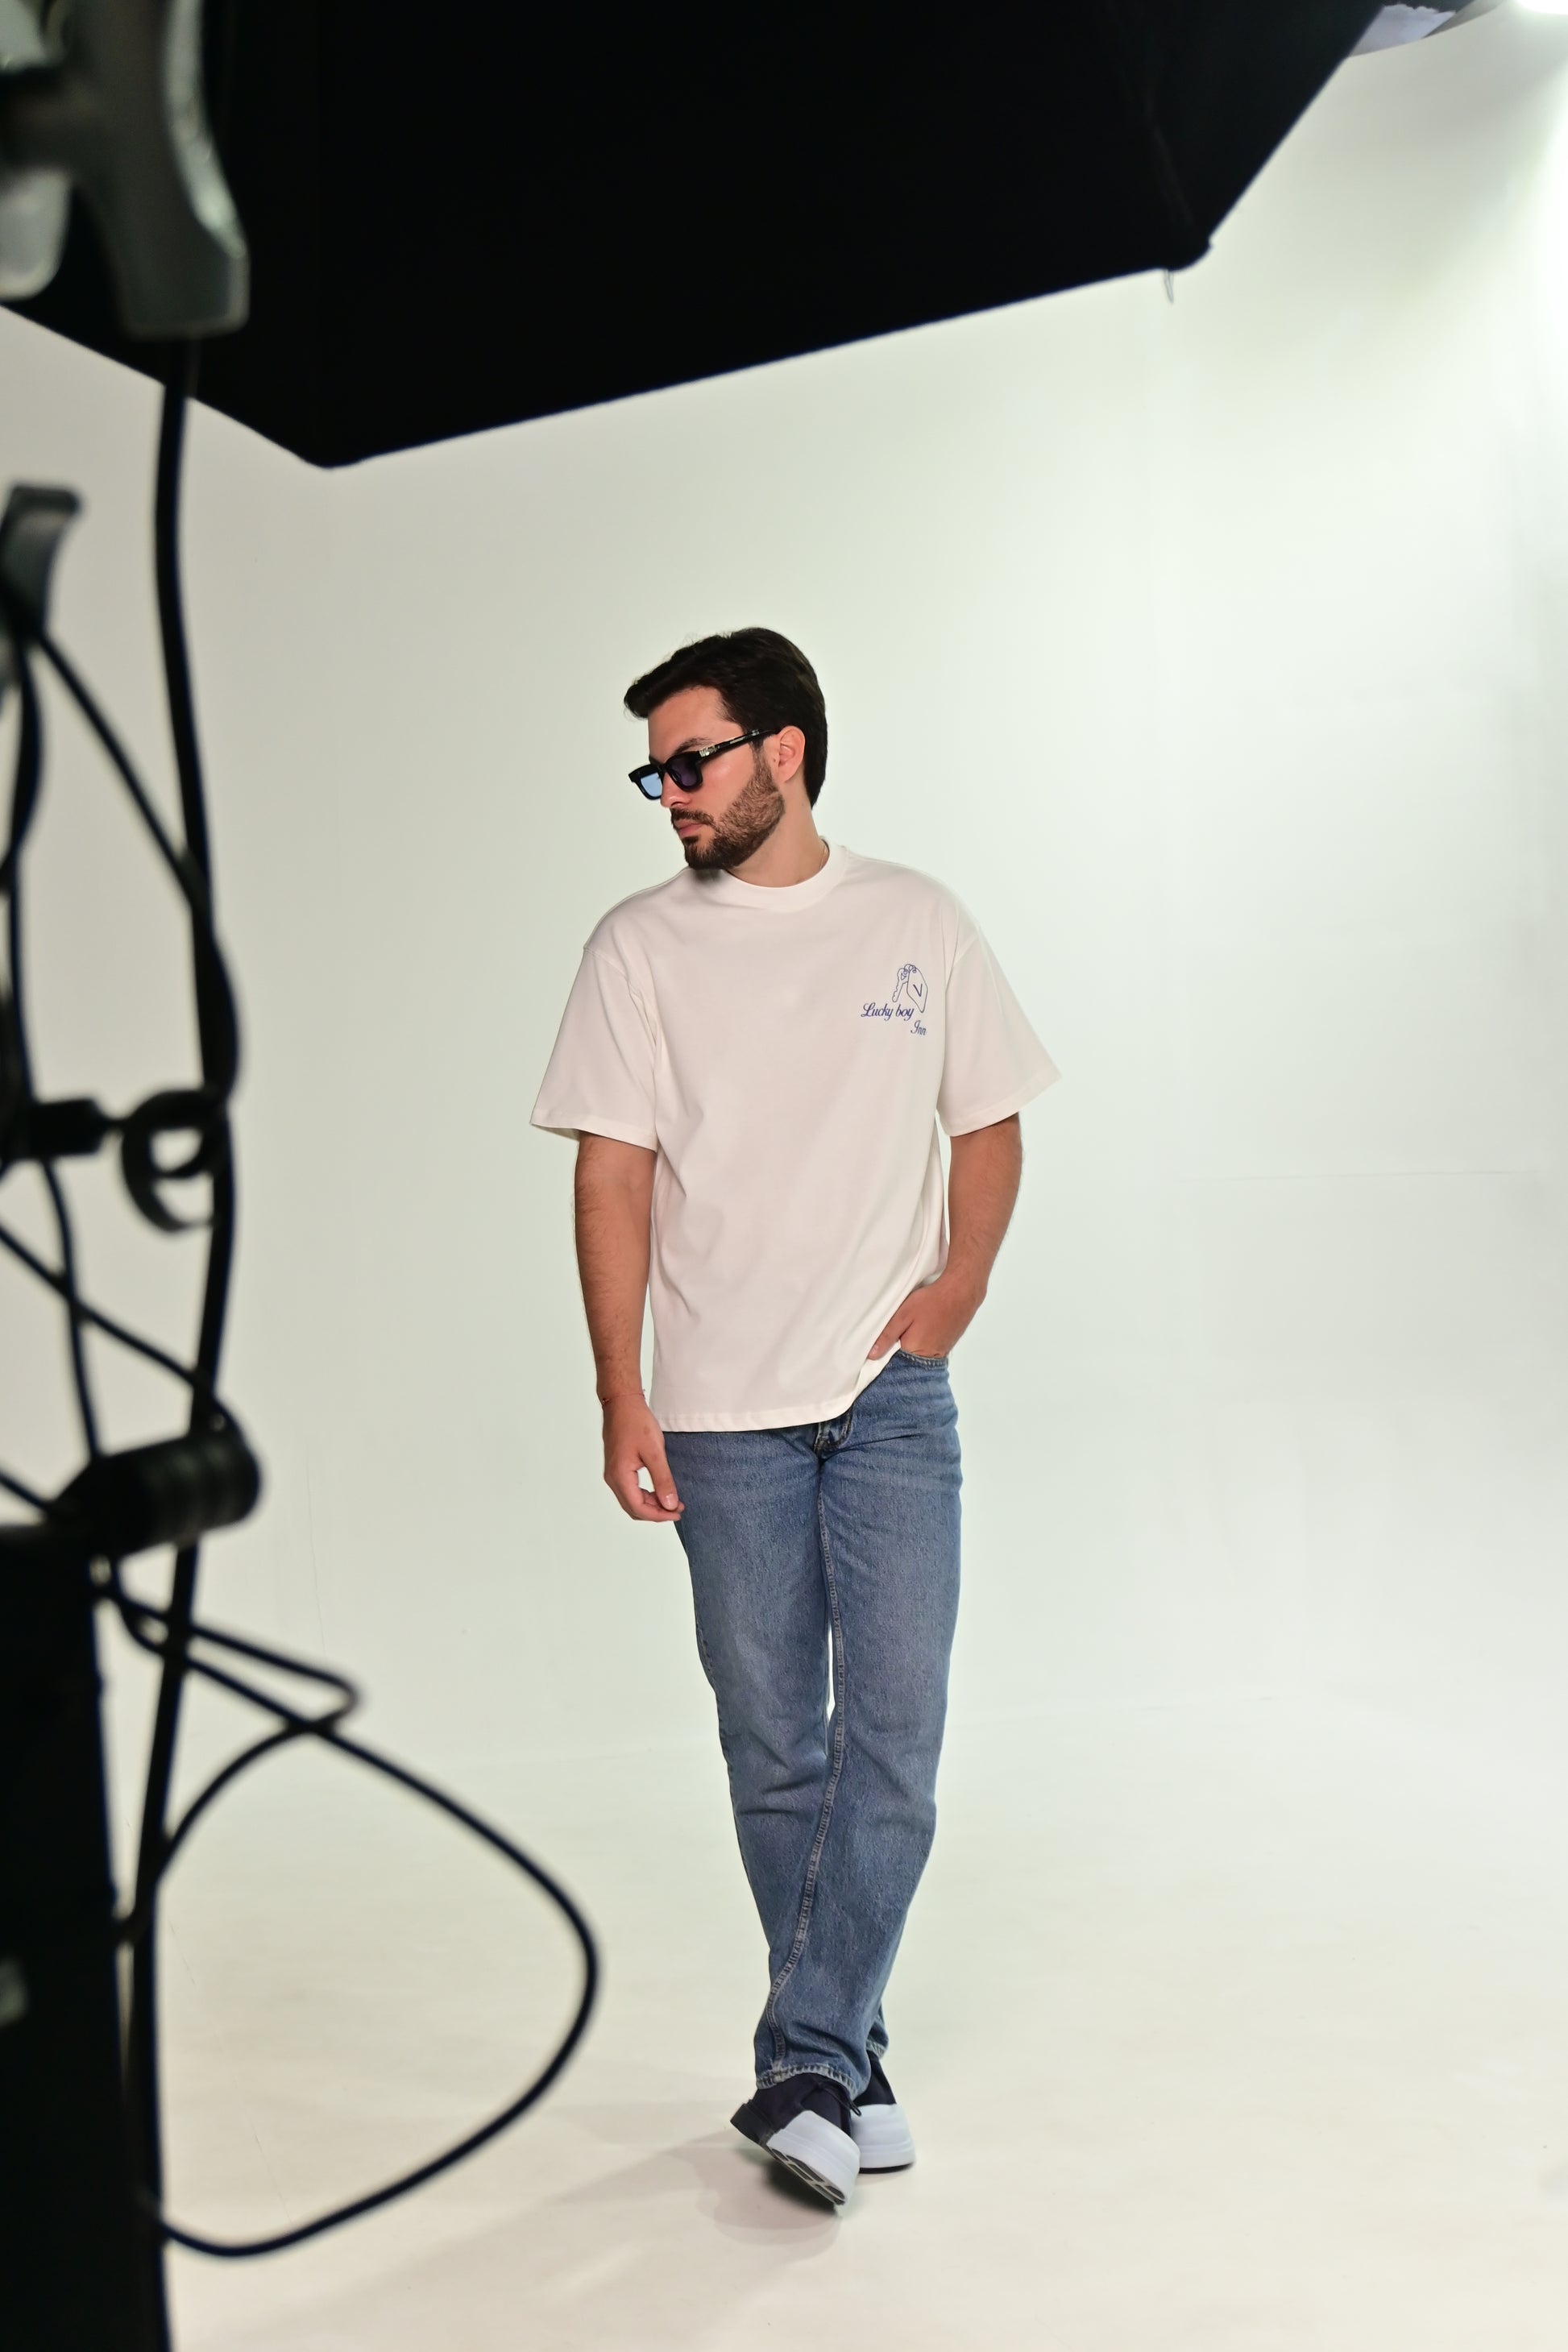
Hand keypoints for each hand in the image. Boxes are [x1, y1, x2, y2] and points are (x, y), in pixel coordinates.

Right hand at [601, 1393, 682, 1522]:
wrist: (621, 1402)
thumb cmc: (636, 1422)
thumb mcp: (654, 1452)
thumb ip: (662, 1480)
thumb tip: (670, 1504)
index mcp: (620, 1476)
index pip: (638, 1508)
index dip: (659, 1515)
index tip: (678, 1512)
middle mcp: (612, 1478)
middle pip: (633, 1508)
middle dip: (656, 1512)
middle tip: (678, 1508)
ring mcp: (613, 1473)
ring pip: (631, 1500)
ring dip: (651, 1504)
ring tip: (671, 1499)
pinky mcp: (617, 1467)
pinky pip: (629, 1490)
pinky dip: (645, 1495)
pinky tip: (659, 1489)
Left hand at [868, 1272, 983, 1362]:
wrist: (961, 1291)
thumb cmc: (930, 1301)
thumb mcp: (903, 1315)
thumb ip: (887, 1336)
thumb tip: (872, 1355)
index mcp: (915, 1351)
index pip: (895, 1360)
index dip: (888, 1352)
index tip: (884, 1342)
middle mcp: (930, 1357)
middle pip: (909, 1359)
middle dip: (901, 1348)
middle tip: (903, 1329)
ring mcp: (942, 1352)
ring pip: (921, 1354)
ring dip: (915, 1345)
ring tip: (915, 1328)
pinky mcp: (949, 1345)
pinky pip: (932, 1350)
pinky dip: (927, 1342)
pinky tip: (926, 1329)